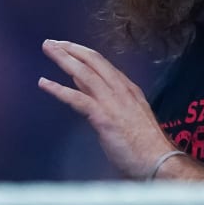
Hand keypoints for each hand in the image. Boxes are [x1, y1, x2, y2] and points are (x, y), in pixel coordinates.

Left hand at [37, 39, 177, 179]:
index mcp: (129, 90)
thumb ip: (107, 102)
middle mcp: (122, 90)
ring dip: (63, 59)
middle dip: (71, 49)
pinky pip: (77, 98)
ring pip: (84, 73)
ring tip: (47, 49)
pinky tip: (44, 83)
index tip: (67, 48)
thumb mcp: (128, 117)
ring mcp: (113, 102)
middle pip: (93, 61)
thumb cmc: (145, 147)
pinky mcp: (104, 117)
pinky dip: (58, 89)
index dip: (83, 54)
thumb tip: (85, 90)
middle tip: (51, 42)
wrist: (159, 162)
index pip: (103, 65)